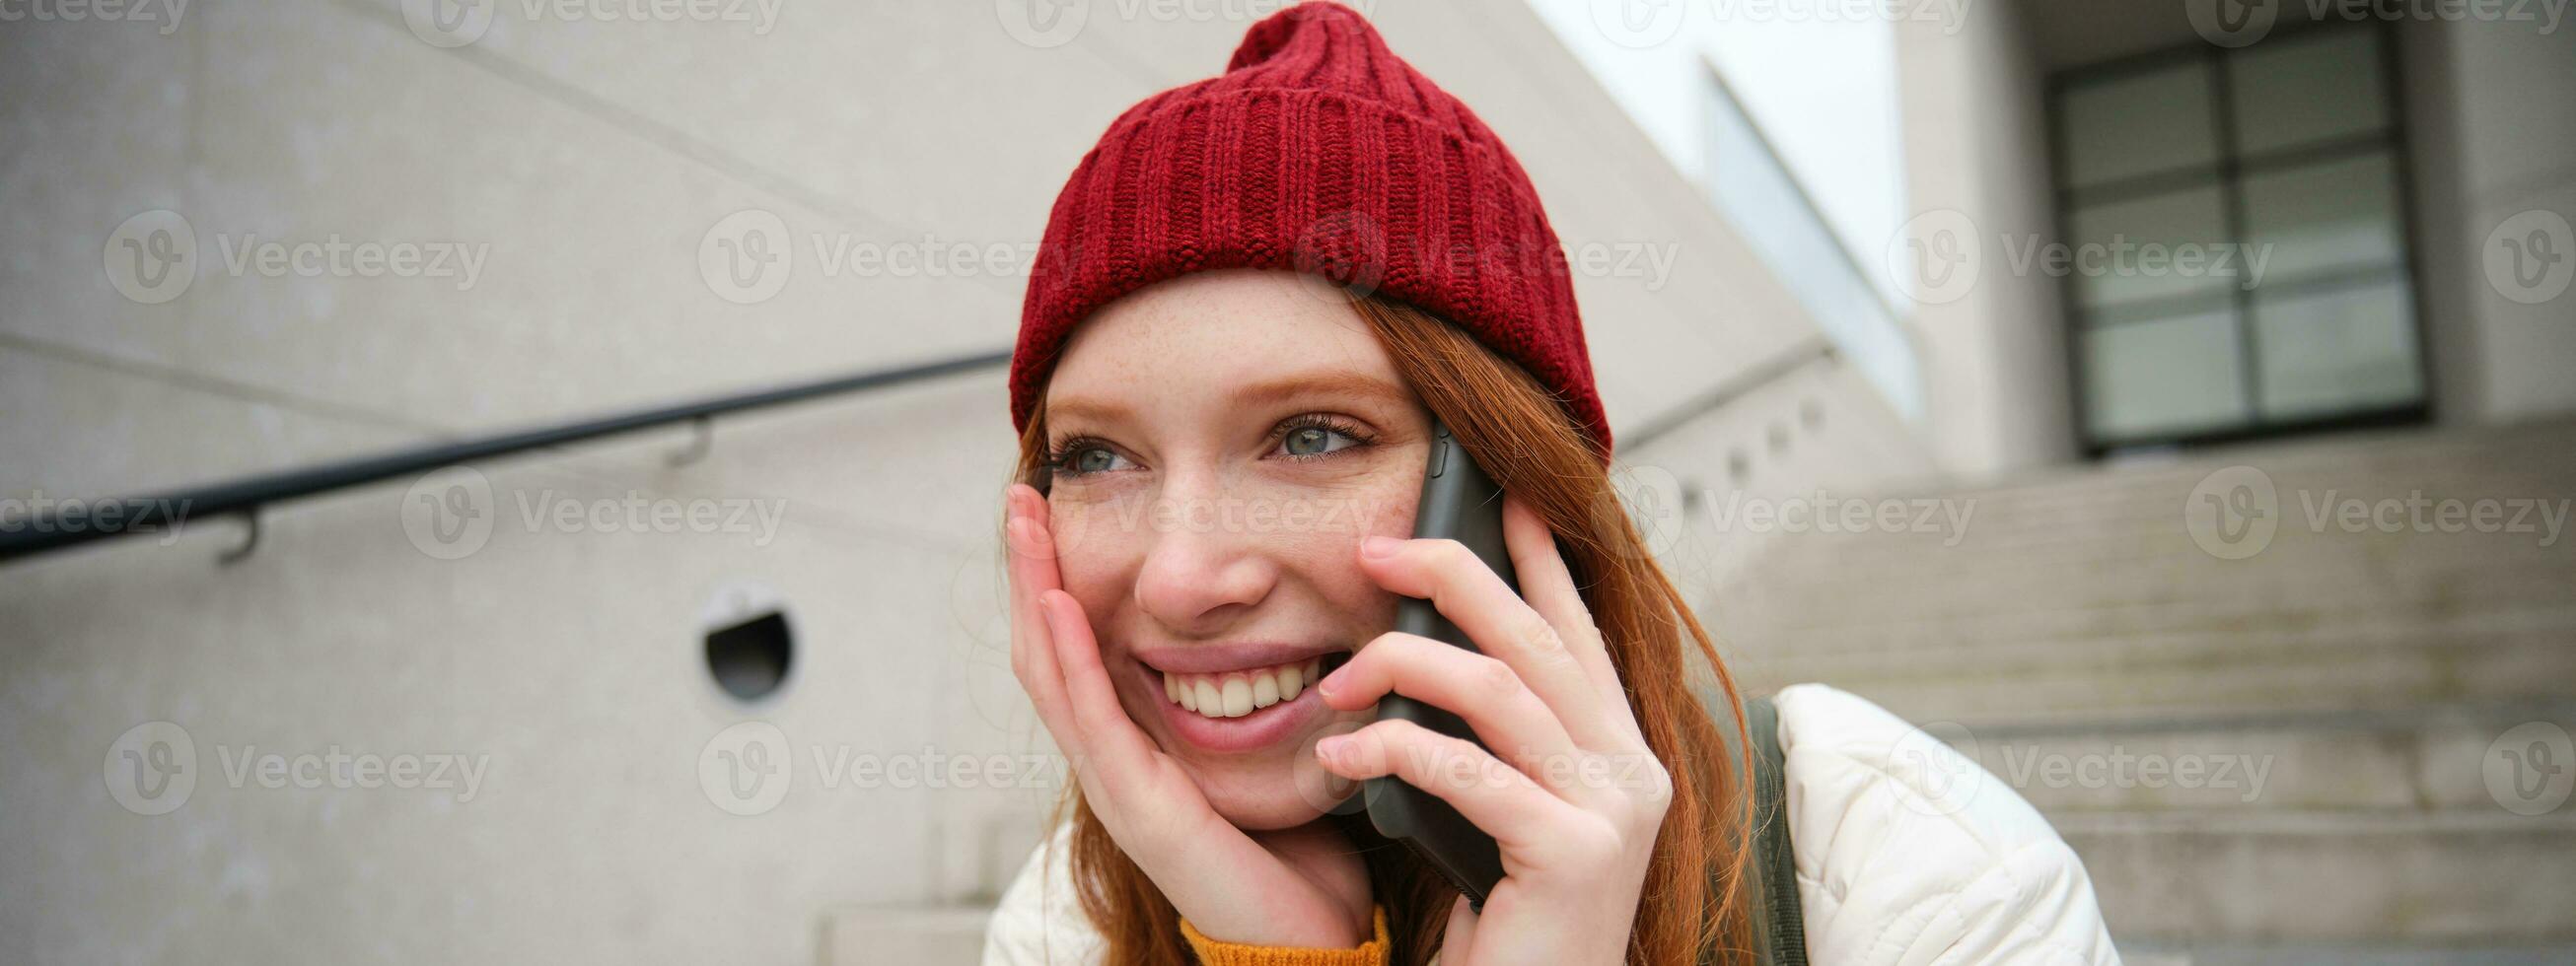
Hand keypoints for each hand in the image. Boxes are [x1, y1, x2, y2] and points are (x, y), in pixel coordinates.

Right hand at [1003, 483, 1374, 947]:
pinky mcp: (1138, 810)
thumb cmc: (1302, 844)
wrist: (1312, 931)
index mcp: (1136, 744)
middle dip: (1029, 568)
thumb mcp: (1279, 744)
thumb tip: (1300, 612)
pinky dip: (1070, 659)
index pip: (1077, 646)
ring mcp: (1116, 786)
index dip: (1056, 576)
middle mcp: (1111, 761)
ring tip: (1025, 527)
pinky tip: (1060, 605)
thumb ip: (1271, 686)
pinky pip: (1091, 722)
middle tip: (1020, 496)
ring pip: (1052, 674)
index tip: (1050, 505)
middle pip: (1046, 649)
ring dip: (1035, 592)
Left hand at [1310, 492, 1670, 963]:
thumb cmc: (1506, 928)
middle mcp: (1634, 772)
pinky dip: (1391, 751)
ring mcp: (1613, 813)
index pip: (1578, 635)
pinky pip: (1466, 772)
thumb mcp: (1499, 818)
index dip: (1541, 563)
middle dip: (1452, 578)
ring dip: (1403, 668)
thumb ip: (1492, 748)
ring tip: (1335, 681)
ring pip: (1501, 692)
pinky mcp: (1573, 855)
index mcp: (1621, 755)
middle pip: (1538, 640)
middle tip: (1373, 552)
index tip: (1501, 499)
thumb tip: (1421, 658)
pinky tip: (1339, 757)